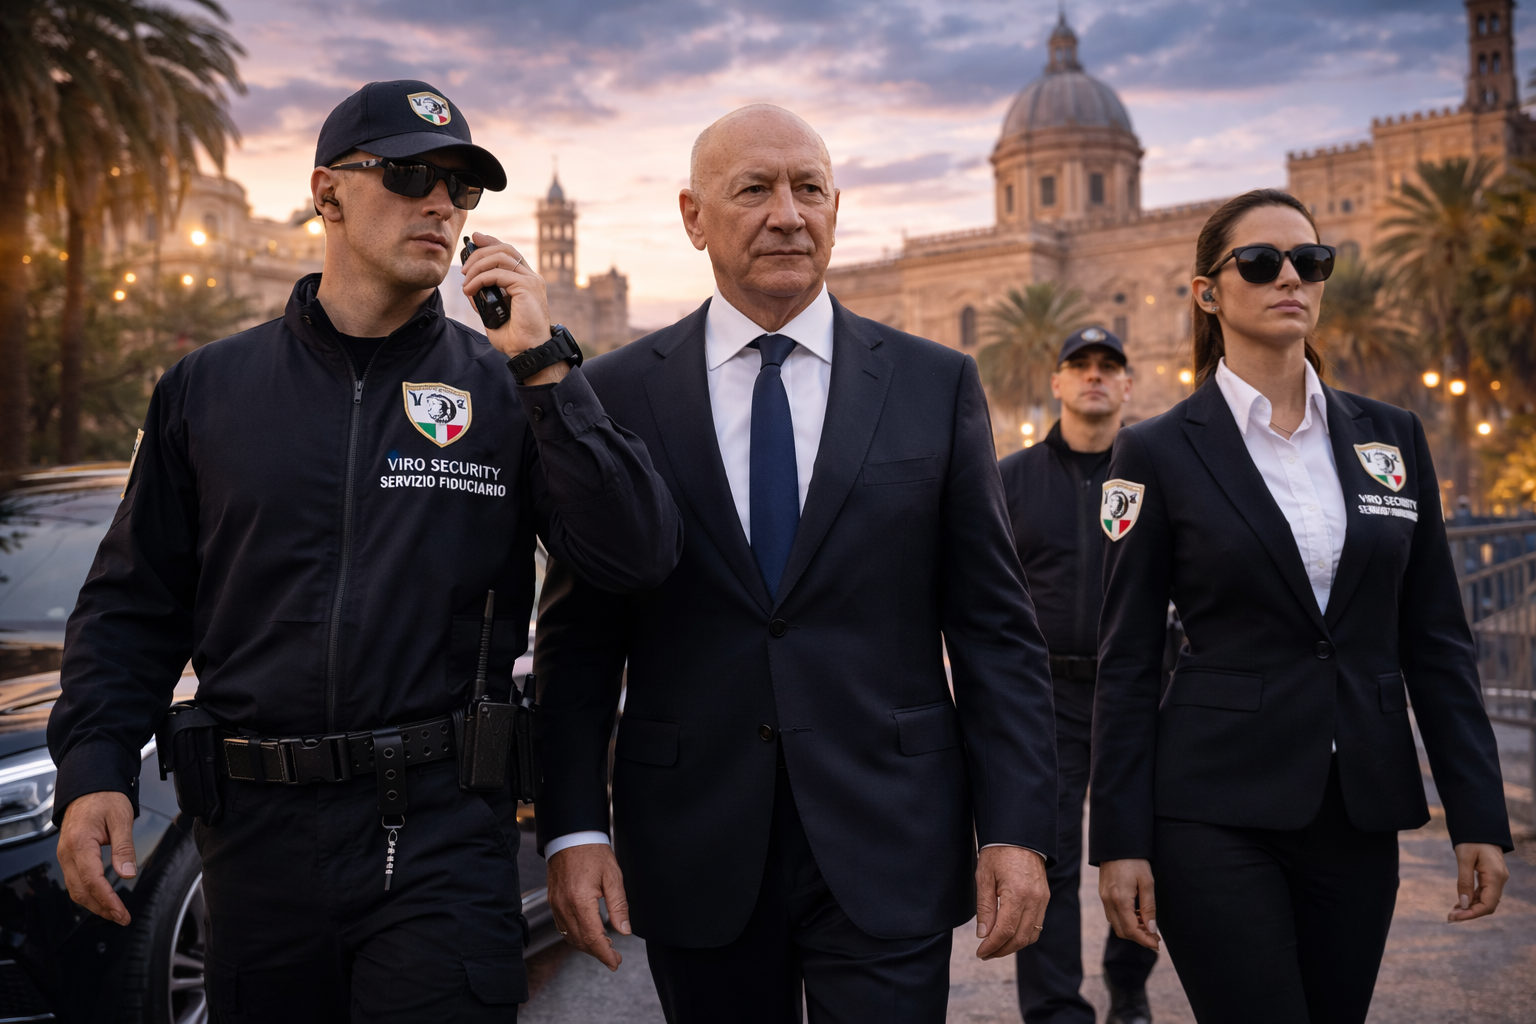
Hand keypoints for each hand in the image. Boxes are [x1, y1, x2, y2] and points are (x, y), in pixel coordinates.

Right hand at [56, 791, 136, 925]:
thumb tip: (127, 874)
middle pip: (81, 891)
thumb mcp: (121, 819)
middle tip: (122, 918)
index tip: (122, 913)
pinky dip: (88, 894)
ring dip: (94, 904)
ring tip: (114, 913)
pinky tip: (101, 898)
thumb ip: (124, 848)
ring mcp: (65, 855)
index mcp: (80, 844)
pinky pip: (74, 881)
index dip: (108, 900)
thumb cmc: (105, 798)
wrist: (88, 786)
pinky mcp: (68, 856)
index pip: (93, 881)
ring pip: (75, 889)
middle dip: (101, 908)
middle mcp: (67, 853)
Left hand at [459, 231, 565, 384]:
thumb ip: (483, 298)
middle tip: (463, 268)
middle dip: (480, 252)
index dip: (491, 242)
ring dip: (477, 265)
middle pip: (504, 249)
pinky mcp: (527, 287)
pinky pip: (498, 274)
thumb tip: (469, 286)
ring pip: (500, 257)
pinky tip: (470, 289)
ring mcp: (531, 280)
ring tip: (465, 281)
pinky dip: (480, 279)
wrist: (529, 351)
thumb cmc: (516, 338)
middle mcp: (531, 277)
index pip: (509, 252)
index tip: (474, 239)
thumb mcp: (493, 313)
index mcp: (526, 281)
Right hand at [547, 843, 630, 969]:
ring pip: (570, 936)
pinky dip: (576, 936)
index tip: (615, 963)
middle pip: (580, 941)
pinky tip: (588, 934)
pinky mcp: (553, 901)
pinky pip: (563, 927)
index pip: (593, 937)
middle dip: (598, 953)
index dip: (605, 954)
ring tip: (605, 947)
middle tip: (614, 958)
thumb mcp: (613, 877)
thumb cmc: (593, 853)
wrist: (571, 836)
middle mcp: (564, 906)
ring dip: (587, 946)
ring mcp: (556, 904)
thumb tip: (624, 931)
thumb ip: (619, 906)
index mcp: (580, 900)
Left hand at [974, 846, 1048, 958]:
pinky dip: (1024, 935)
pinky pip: (1037, 924)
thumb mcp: (984, 877)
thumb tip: (983, 935)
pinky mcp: (1045, 898)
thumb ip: (984, 908)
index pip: (1005, 931)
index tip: (980, 952)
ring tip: (996, 947)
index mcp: (1017, 894)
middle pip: (1019, 938)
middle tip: (985, 954)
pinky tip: (1009, 935)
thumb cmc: (998, 852)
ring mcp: (1043, 899)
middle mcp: (1034, 899)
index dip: (992, 946)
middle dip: (1001, 950)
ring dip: (1013, 946)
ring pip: (1031, 934)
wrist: (1019, 834)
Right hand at [1098, 858, 1159, 950]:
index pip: (1131, 929)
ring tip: (1148, 925)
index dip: (1144, 940)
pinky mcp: (1103, 894)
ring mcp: (1104, 898)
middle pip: (1122, 931)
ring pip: (1116, 924)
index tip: (1157, 944)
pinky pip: (1112, 914)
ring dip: (1132, 929)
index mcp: (1120, 899)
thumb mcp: (1147, 882)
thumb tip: (1151, 928)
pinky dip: (1125, 920)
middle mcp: (1108, 901)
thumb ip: (1149, 907)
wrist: (1117, 844)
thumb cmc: (1134, 861)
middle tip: (1154, 937)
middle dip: (1139, 937)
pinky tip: (1137, 914)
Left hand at [1448, 842, 1507, 921]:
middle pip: (1487, 905)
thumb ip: (1464, 882)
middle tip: (1450, 917)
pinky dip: (1473, 899)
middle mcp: (1500, 880)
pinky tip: (1460, 902)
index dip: (1472, 913)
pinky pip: (1484, 892)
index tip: (1454, 917)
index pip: (1487, 904)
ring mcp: (1497, 878)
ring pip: (1486, 900)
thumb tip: (1463, 904)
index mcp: (1496, 876)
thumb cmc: (1471, 840)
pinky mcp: (1492, 876)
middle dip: (1470, 913)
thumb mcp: (1464, 859)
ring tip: (1453, 912)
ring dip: (1470, 907)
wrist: (1480, 826)